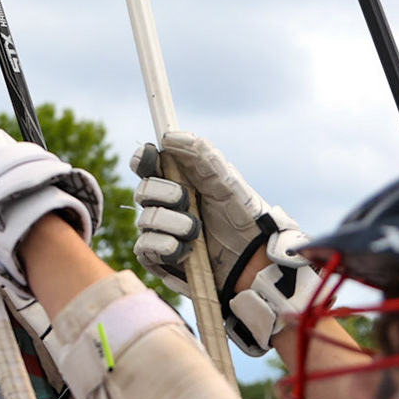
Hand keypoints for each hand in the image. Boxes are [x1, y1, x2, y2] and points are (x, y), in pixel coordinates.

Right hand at [131, 130, 316, 355]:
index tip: (151, 157)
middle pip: (142, 190)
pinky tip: (186, 251)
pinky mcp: (159, 259)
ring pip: (145, 220)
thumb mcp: (228, 183)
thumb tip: (169, 137)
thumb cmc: (243, 218)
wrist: (255, 262)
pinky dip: (165, 246)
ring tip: (197, 232)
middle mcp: (164, 205)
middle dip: (165, 193)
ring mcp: (160, 232)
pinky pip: (145, 247)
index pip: (146, 164)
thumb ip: (202, 156)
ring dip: (173, 223)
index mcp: (178, 182)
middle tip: (188, 199)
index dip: (143, 159)